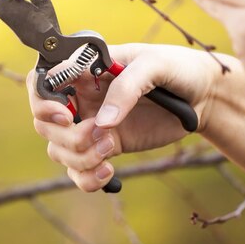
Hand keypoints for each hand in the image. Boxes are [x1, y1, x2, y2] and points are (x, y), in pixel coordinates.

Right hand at [27, 43, 228, 190]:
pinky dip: (87, 178)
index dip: (42, 101)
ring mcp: (91, 123)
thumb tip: (102, 122)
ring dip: (79, 156)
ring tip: (109, 151)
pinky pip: (79, 170)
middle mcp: (82, 97)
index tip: (64, 115)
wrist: (202, 97)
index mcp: (86, 69)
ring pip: (59, 150)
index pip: (43, 81)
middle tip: (98, 133)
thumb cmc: (177, 69)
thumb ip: (127, 87)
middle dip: (65, 135)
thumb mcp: (155, 65)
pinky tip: (109, 172)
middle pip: (45, 122)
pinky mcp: (105, 147)